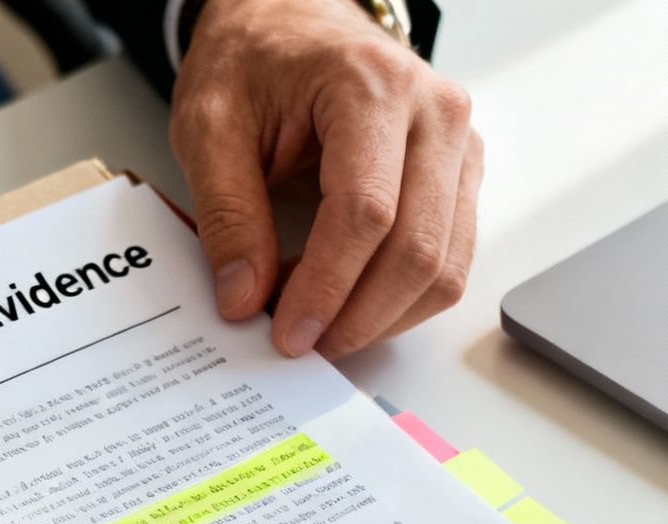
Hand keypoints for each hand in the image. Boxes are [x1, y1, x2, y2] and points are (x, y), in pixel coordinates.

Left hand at [171, 0, 483, 359]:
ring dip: (384, 316)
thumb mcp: (209, 125)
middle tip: (302, 345)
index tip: (288, 332)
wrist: (289, 19)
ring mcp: (457, 145)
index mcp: (372, 88)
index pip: (366, 212)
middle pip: (417, 248)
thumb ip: (226, 213)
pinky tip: (349, 303)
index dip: (327, 286)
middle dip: (358, 315)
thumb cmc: (253, 60)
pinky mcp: (459, 175)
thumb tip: (244, 297)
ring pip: (446, 265)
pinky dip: (401, 298)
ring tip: (321, 328)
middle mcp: (435, 114)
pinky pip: (449, 257)